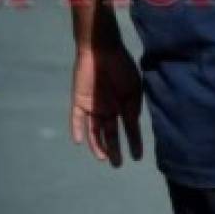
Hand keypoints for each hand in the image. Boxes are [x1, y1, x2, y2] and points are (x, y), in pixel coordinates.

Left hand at [70, 43, 143, 166]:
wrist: (103, 49)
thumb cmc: (122, 67)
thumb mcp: (134, 89)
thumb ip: (134, 108)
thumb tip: (134, 126)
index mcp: (122, 105)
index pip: (128, 129)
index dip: (134, 142)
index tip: (137, 157)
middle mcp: (107, 109)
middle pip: (110, 134)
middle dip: (113, 149)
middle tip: (117, 164)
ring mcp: (93, 106)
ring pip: (94, 131)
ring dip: (97, 145)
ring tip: (103, 158)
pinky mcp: (79, 101)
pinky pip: (77, 119)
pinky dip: (77, 129)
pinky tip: (79, 141)